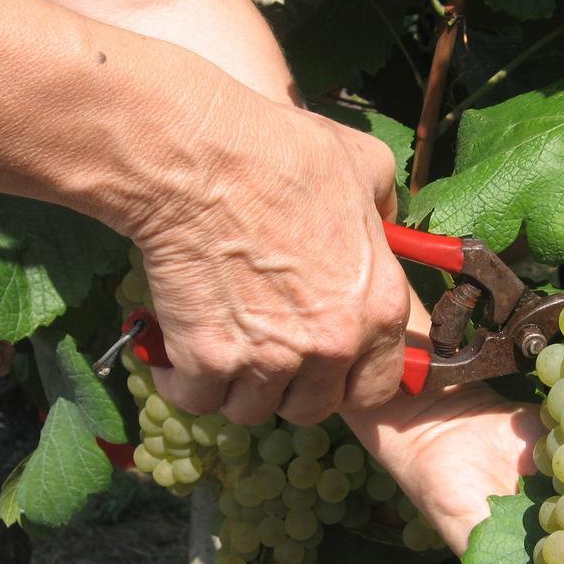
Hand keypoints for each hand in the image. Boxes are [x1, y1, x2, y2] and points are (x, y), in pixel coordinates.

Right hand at [136, 104, 409, 424]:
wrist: (202, 159)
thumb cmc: (284, 154)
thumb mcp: (365, 168)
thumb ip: (384, 207)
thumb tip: (385, 218)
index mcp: (378, 308)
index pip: (378, 387)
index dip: (349, 378)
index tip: (325, 363)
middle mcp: (332, 345)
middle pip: (313, 408)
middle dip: (290, 387)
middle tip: (265, 351)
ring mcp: (271, 359)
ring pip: (253, 410)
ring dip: (236, 387)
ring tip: (222, 349)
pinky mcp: (211, 360)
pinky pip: (199, 399)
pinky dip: (184, 383)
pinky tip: (177, 353)